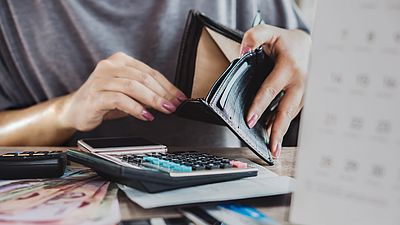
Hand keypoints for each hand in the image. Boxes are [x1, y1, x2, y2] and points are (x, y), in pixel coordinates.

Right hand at [60, 52, 186, 130]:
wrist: (75, 110)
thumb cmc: (103, 100)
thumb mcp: (128, 93)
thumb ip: (145, 92)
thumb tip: (170, 99)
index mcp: (120, 61)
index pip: (150, 72)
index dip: (167, 85)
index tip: (179, 97)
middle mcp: (109, 66)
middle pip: (143, 77)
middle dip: (163, 93)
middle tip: (174, 105)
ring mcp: (101, 80)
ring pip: (133, 86)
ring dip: (152, 99)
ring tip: (164, 109)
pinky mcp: (95, 95)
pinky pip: (120, 99)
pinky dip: (136, 108)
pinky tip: (145, 116)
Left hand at [240, 24, 310, 157]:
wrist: (308, 44)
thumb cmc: (285, 41)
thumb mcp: (268, 31)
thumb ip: (253, 37)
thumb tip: (242, 52)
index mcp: (289, 66)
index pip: (271, 89)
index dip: (260, 106)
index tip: (250, 120)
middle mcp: (300, 81)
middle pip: (287, 110)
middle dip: (278, 130)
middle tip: (270, 148)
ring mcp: (305, 91)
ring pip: (291, 114)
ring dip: (280, 130)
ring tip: (271, 146)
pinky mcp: (306, 97)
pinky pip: (293, 112)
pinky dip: (283, 122)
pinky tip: (273, 132)